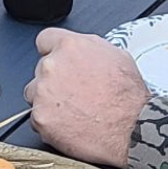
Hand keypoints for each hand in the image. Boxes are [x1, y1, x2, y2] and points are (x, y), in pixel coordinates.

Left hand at [24, 28, 147, 168]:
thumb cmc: (128, 97)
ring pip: (35, 94)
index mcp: (70, 47)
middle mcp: (52, 66)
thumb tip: (83, 51)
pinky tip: (70, 125)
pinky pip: (37, 118)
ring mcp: (43, 93)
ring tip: (74, 110)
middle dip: (54, 80)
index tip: (58, 61)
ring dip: (48, 101)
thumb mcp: (117, 56)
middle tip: (75, 93)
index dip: (53, 51)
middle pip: (41, 69)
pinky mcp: (40, 118)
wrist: (132, 129)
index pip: (45, 40)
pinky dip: (50, 123)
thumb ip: (90, 48)